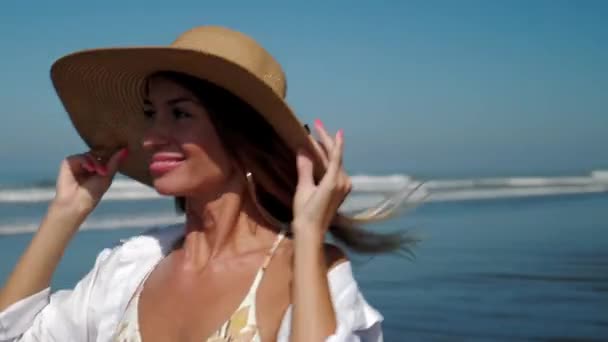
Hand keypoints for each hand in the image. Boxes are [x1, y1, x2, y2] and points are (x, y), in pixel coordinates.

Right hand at [53, 148, 127, 214]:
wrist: (76, 203)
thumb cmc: (92, 193)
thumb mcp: (108, 176)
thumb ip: (114, 162)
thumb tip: (125, 150)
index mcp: (97, 168)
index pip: (105, 156)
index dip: (111, 155)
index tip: (120, 154)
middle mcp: (87, 164)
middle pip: (98, 153)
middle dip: (104, 160)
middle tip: (105, 172)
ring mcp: (78, 163)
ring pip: (90, 154)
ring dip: (97, 163)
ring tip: (100, 173)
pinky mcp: (68, 163)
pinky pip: (80, 156)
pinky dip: (86, 161)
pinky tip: (90, 169)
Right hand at [292, 120, 351, 239]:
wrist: (312, 233)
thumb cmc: (305, 213)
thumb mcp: (303, 189)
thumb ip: (305, 168)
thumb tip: (302, 149)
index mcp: (335, 181)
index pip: (335, 155)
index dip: (332, 139)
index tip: (329, 127)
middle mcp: (344, 182)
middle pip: (336, 157)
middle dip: (326, 141)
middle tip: (317, 126)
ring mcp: (344, 187)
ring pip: (336, 163)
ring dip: (326, 151)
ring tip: (316, 138)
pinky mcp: (341, 191)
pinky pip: (336, 170)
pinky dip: (328, 161)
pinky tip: (321, 155)